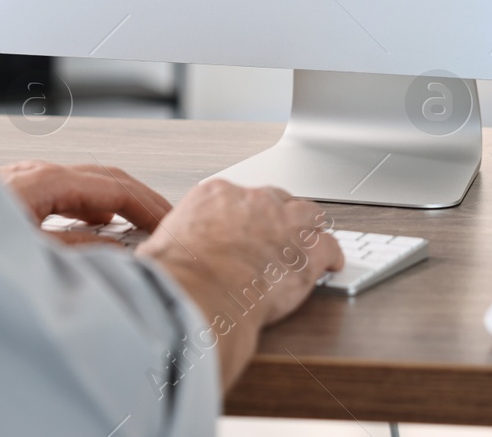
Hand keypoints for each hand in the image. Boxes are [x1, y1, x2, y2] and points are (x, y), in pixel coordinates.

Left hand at [0, 160, 172, 244]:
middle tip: (165, 222)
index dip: (148, 208)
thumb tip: (115, 249)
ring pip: (85, 183)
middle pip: (106, 178)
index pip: (116, 189)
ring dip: (116, 201)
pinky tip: (95, 222)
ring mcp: (26, 178)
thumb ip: (78, 249)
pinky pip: (64, 191)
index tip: (168, 226)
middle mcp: (38, 173)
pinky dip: (91, 204)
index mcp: (48, 182)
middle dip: (140, 199)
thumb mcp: (31, 253)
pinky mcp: (15, 191)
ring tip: (137, 226)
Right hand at [139, 179, 342, 389]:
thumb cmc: (175, 278)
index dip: (246, 217)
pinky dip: (332, 257)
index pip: (238, 198)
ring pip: (308, 215)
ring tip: (310, 242)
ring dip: (308, 230)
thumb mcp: (160, 248)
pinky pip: (330, 246)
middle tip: (278, 236)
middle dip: (278, 217)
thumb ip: (173, 245)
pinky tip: (332, 265)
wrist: (198, 294)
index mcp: (214, 196)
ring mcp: (283, 221)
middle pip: (275, 199)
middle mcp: (251, 200)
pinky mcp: (307, 249)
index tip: (245, 230)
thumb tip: (159, 260)